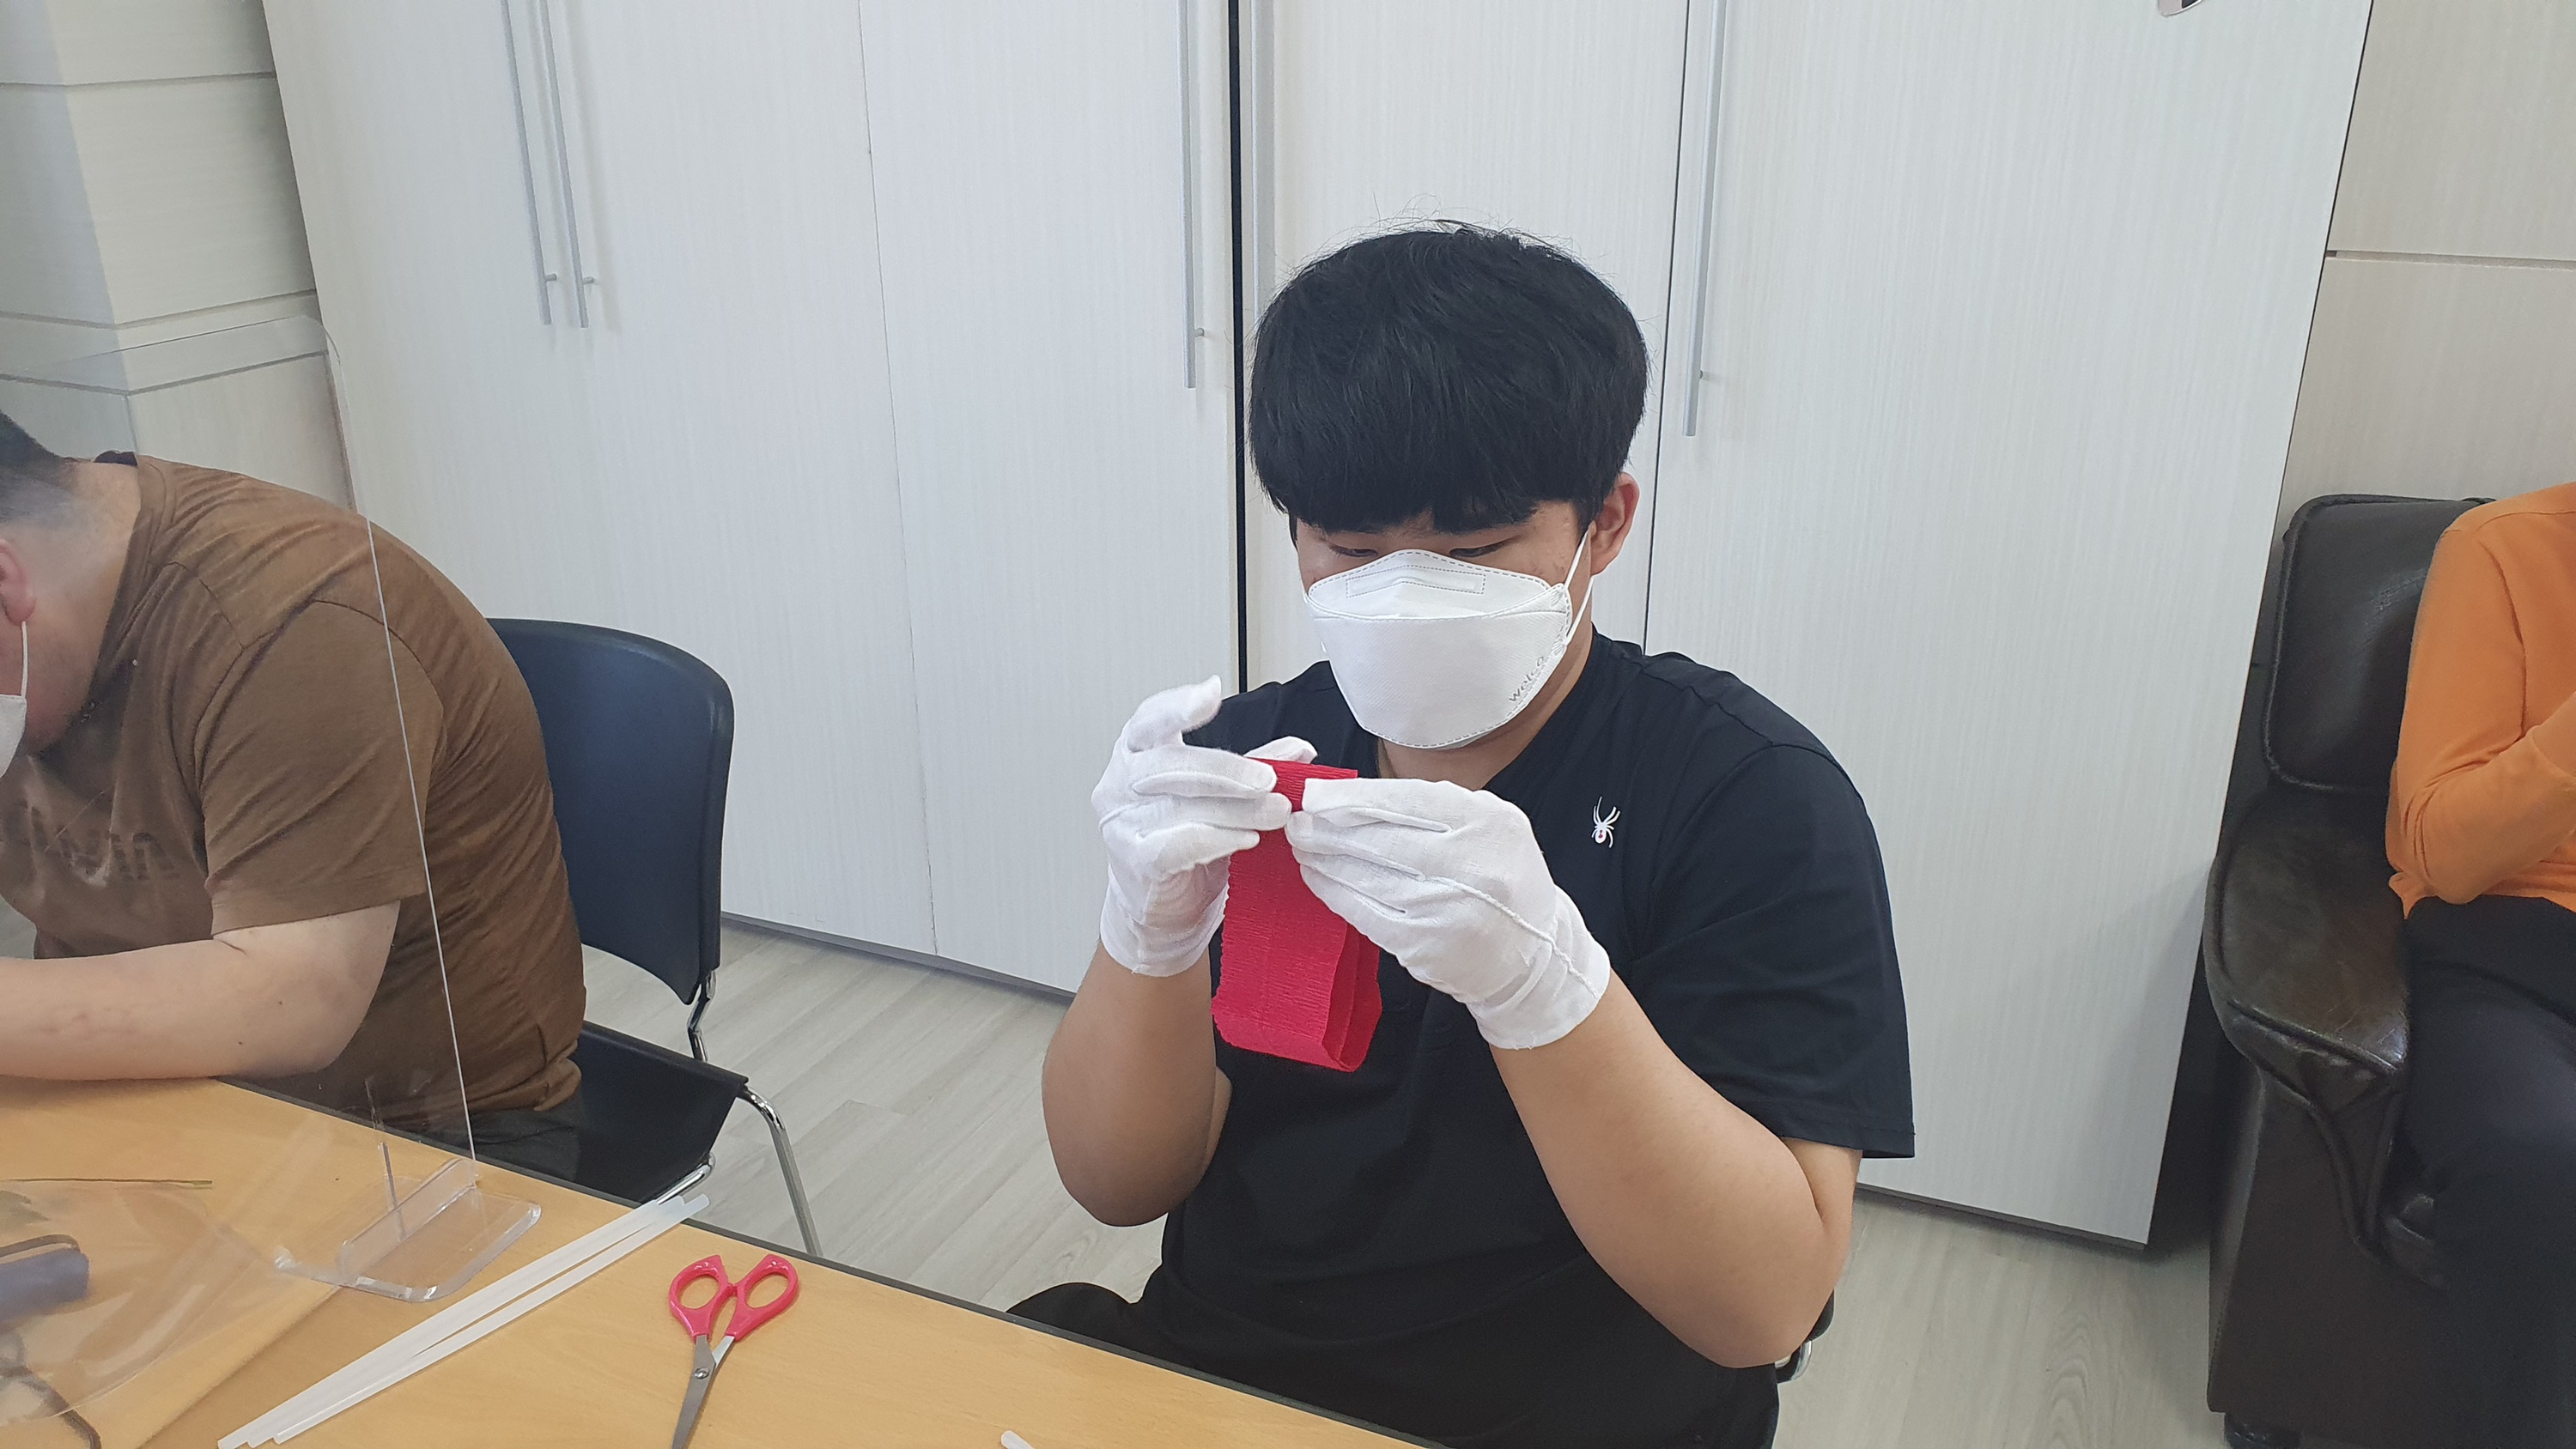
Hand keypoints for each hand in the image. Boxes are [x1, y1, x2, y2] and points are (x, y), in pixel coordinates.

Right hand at [1094, 677, 1314, 975]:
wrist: (1163, 908)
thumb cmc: (1186, 843)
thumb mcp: (1222, 798)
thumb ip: (1256, 768)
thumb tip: (1299, 749)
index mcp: (1137, 753)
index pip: (1151, 718)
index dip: (1180, 704)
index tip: (1211, 692)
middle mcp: (1121, 781)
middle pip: (1171, 763)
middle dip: (1228, 769)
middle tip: (1271, 780)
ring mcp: (1121, 822)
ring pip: (1181, 804)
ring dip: (1237, 808)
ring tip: (1276, 812)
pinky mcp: (1134, 860)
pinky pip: (1178, 843)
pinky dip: (1218, 839)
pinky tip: (1246, 839)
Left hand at [1287, 777, 1608, 1048]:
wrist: (1533, 953)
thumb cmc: (1500, 877)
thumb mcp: (1488, 824)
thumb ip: (1433, 806)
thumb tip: (1354, 795)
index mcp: (1487, 822)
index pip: (1405, 800)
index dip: (1351, 796)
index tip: (1315, 794)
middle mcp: (1469, 865)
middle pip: (1379, 838)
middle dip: (1328, 827)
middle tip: (1296, 820)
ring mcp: (1445, 909)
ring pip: (1366, 876)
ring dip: (1324, 859)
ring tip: (1301, 845)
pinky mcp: (1423, 946)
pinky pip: (1365, 914)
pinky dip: (1334, 893)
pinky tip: (1317, 878)